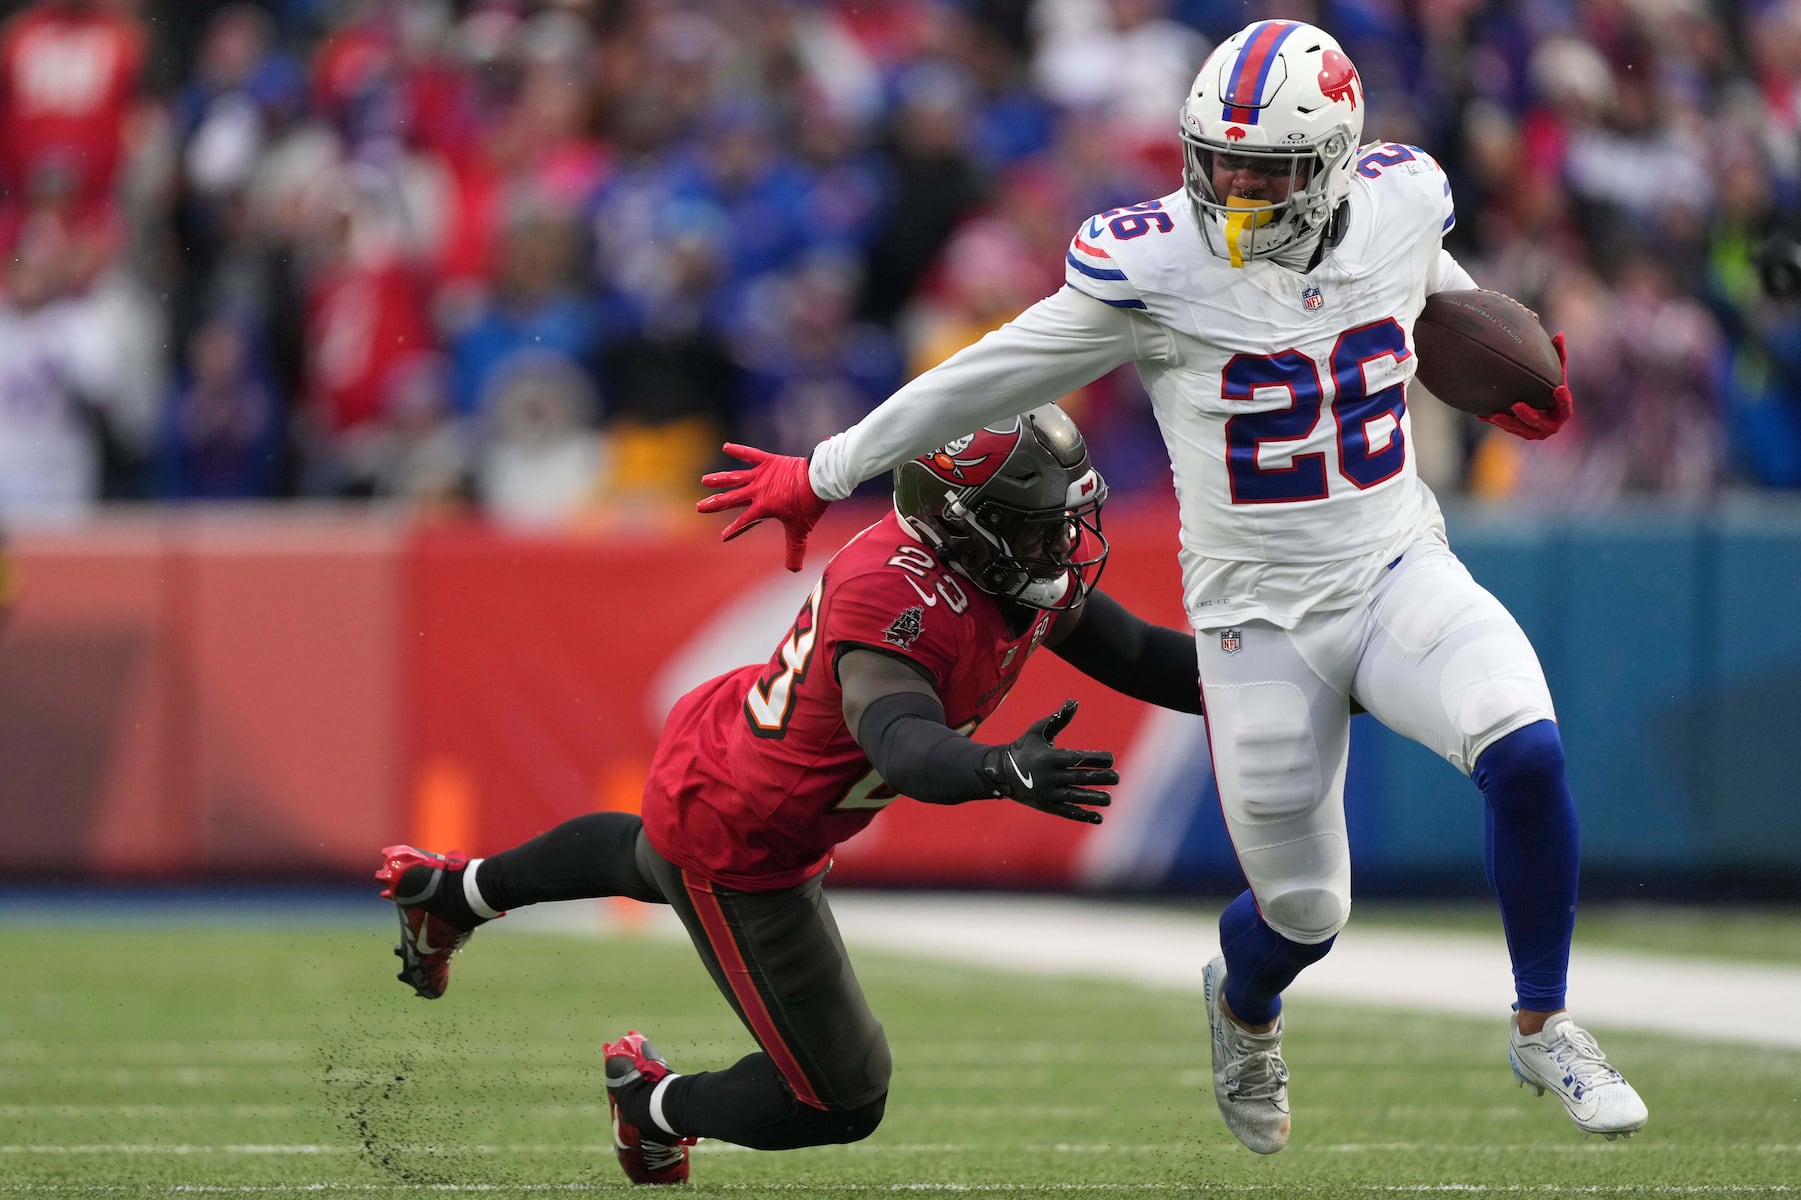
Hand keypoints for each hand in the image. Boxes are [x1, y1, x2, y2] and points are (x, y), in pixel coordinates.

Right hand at [696, 443, 830, 572]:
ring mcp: (761, 475)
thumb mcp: (801, 530)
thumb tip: (794, 570)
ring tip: (704, 480)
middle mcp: (757, 491)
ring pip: (735, 478)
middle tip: (699, 507)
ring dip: (719, 479)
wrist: (819, 479)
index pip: (743, 522)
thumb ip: (795, 550)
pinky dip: (739, 450)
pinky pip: (751, 454)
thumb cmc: (809, 505)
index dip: (733, 530)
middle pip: (731, 499)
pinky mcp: (769, 461)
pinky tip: (726, 446)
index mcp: (763, 508)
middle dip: (714, 504)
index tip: (723, 537)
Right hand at [979, 700, 1117, 824]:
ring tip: (1109, 798)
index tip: (1111, 759)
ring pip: (1075, 796)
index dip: (1096, 759)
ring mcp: (1047, 793)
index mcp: (1048, 758)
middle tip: (1117, 777)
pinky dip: (1083, 815)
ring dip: (1094, 798)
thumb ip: (1058, 718)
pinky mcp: (1046, 806)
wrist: (1001, 772)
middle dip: (1100, 778)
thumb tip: (1074, 701)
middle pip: (1079, 778)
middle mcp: (1048, 777)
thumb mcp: (1037, 731)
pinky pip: (1067, 812)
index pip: (1077, 759)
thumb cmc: (1024, 747)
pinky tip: (1099, 817)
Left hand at [1480, 332, 1573, 440]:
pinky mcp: (1522, 434)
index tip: (1559, 388)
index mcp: (1562, 411)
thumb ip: (1558, 356)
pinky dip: (1495, 422)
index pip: (1566, 406)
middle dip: (1529, 415)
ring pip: (1522, 430)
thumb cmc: (1550, 387)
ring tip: (1495, 415)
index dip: (1563, 399)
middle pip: (1540, 422)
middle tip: (1516, 405)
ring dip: (1508, 423)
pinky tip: (1482, 415)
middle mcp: (1551, 425)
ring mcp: (1536, 433)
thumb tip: (1559, 334)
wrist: (1542, 408)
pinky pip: (1508, 429)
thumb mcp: (1555, 372)